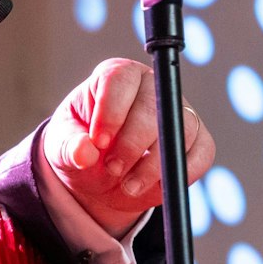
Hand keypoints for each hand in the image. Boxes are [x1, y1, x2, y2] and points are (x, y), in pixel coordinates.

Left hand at [42, 59, 215, 233]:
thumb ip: (69, 147)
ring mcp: (179, 111)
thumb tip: (83, 152)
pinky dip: (178, 175)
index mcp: (116, 77)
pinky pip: (201, 155)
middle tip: (112, 169)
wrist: (98, 173)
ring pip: (180, 131)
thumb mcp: (61, 148)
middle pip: (154, 106)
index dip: (111, 112)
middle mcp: (152, 86)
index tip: (98, 143)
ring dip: (154, 166)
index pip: (121, 80)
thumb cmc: (79, 147)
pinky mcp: (197, 139)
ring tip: (128, 186)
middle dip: (132, 144)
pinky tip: (153, 186)